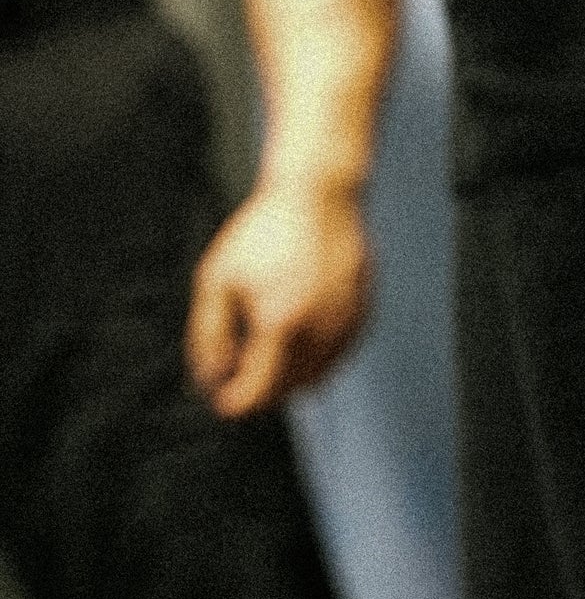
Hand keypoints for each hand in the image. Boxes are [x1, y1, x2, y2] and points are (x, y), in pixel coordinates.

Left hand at [183, 178, 372, 416]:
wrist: (318, 196)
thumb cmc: (263, 234)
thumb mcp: (216, 280)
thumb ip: (208, 336)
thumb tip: (211, 377)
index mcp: (281, 325)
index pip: (260, 392)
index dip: (236, 403)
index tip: (221, 399)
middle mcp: (320, 333)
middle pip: (289, 390)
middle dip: (261, 391)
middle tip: (238, 372)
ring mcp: (346, 326)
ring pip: (318, 378)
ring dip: (289, 377)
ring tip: (265, 348)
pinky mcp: (362, 316)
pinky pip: (337, 357)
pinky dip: (314, 359)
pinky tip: (294, 332)